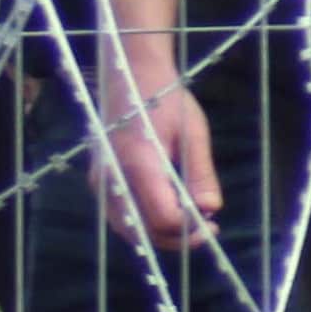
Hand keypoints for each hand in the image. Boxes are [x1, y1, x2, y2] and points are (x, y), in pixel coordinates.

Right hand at [94, 78, 225, 249]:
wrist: (129, 73)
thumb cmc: (165, 99)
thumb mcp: (193, 133)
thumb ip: (201, 175)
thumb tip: (210, 210)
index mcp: (138, 162)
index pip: (162, 218)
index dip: (189, 229)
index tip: (212, 223)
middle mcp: (112, 175)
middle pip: (143, 231)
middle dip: (176, 238)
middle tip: (206, 229)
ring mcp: (100, 178)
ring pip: (128, 228)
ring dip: (159, 234)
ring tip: (189, 224)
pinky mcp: (98, 177)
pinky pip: (120, 214)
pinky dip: (144, 223)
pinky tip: (166, 212)